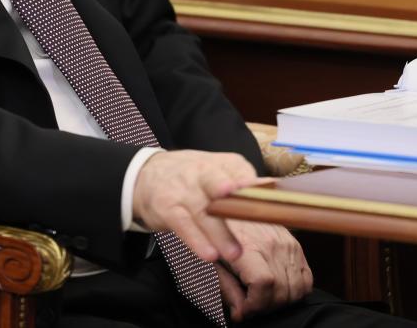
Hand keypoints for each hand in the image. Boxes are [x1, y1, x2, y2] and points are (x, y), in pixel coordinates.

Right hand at [131, 150, 259, 264]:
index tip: (265, 192)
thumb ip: (241, 181)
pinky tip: (208, 254)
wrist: (144, 174)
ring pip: (202, 212)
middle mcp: (200, 173)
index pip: (239, 170)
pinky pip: (183, 226)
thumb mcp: (214, 169)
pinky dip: (196, 240)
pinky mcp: (167, 208)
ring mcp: (182, 191)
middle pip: (216, 182)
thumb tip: (272, 191)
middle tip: (245, 208)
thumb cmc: (190, 177)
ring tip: (234, 253)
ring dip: (219, 234)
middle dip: (229, 192)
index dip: (250, 182)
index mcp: (218, 163)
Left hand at [216, 220, 312, 321]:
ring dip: (281, 302)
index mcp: (249, 246)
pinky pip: (306, 278)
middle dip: (265, 307)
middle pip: (282, 291)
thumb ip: (226, 287)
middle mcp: (272, 244)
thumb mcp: (212, 259)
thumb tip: (240, 312)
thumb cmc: (216, 231)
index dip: (255, 305)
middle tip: (250, 307)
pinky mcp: (295, 244)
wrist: (229, 204)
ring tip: (263, 299)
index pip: (264, 284)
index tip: (243, 310)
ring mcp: (287, 244)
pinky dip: (295, 290)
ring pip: (297, 288)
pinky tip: (277, 290)